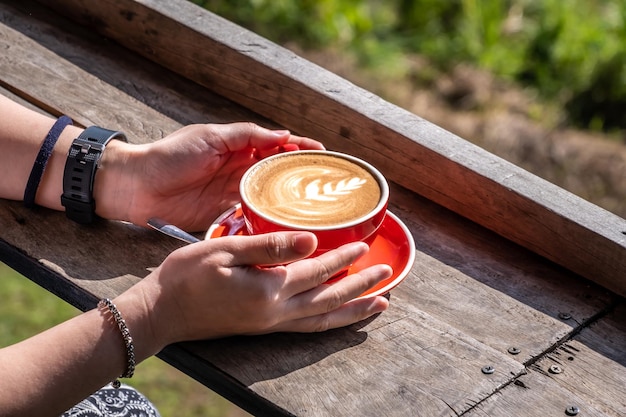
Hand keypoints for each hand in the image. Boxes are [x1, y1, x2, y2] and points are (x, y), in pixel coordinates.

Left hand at [96, 123, 323, 230]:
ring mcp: (235, 194)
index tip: (324, 155)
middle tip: (329, 186)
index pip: (278, 145)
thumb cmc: (170, 156)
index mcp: (239, 147)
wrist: (137, 186)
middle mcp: (241, 170)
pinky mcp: (226, 216)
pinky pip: (254, 217)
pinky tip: (288, 226)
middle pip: (279, 173)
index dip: (301, 149)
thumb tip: (282, 135)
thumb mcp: (209, 137)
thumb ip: (246, 135)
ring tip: (317, 209)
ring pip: (271, 196)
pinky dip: (270, 220)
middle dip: (303, 177)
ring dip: (291, 201)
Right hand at [120, 232, 390, 350]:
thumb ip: (271, 247)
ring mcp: (270, 324)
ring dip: (352, 311)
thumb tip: (313, 241)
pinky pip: (307, 327)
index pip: (317, 270)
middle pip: (330, 299)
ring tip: (379, 306)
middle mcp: (276, 313)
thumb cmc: (186, 277)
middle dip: (361, 288)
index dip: (343, 258)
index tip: (364, 246)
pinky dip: (329, 322)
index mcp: (269, 290)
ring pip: (323, 319)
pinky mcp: (262, 327)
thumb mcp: (226, 251)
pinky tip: (336, 317)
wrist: (160, 313)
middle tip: (387, 276)